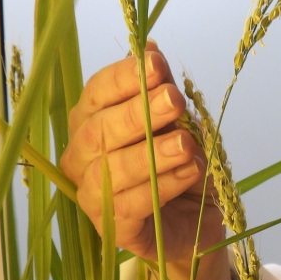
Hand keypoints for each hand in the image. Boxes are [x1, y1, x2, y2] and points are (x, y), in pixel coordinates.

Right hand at [62, 41, 231, 279]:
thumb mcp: (180, 124)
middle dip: (139, 113)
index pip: (96, 94)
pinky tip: (189, 172)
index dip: (124, 78)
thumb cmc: (180, 166)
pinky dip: (161, 186)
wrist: (198, 222)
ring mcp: (92, 197)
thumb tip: (150, 49)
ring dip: (152, 154)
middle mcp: (82, 158)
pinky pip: (130, 207)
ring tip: (187, 144)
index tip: (158, 66)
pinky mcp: (113, 230)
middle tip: (176, 101)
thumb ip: (162, 91)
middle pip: (98, 131)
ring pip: (111, 170)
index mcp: (91, 123)